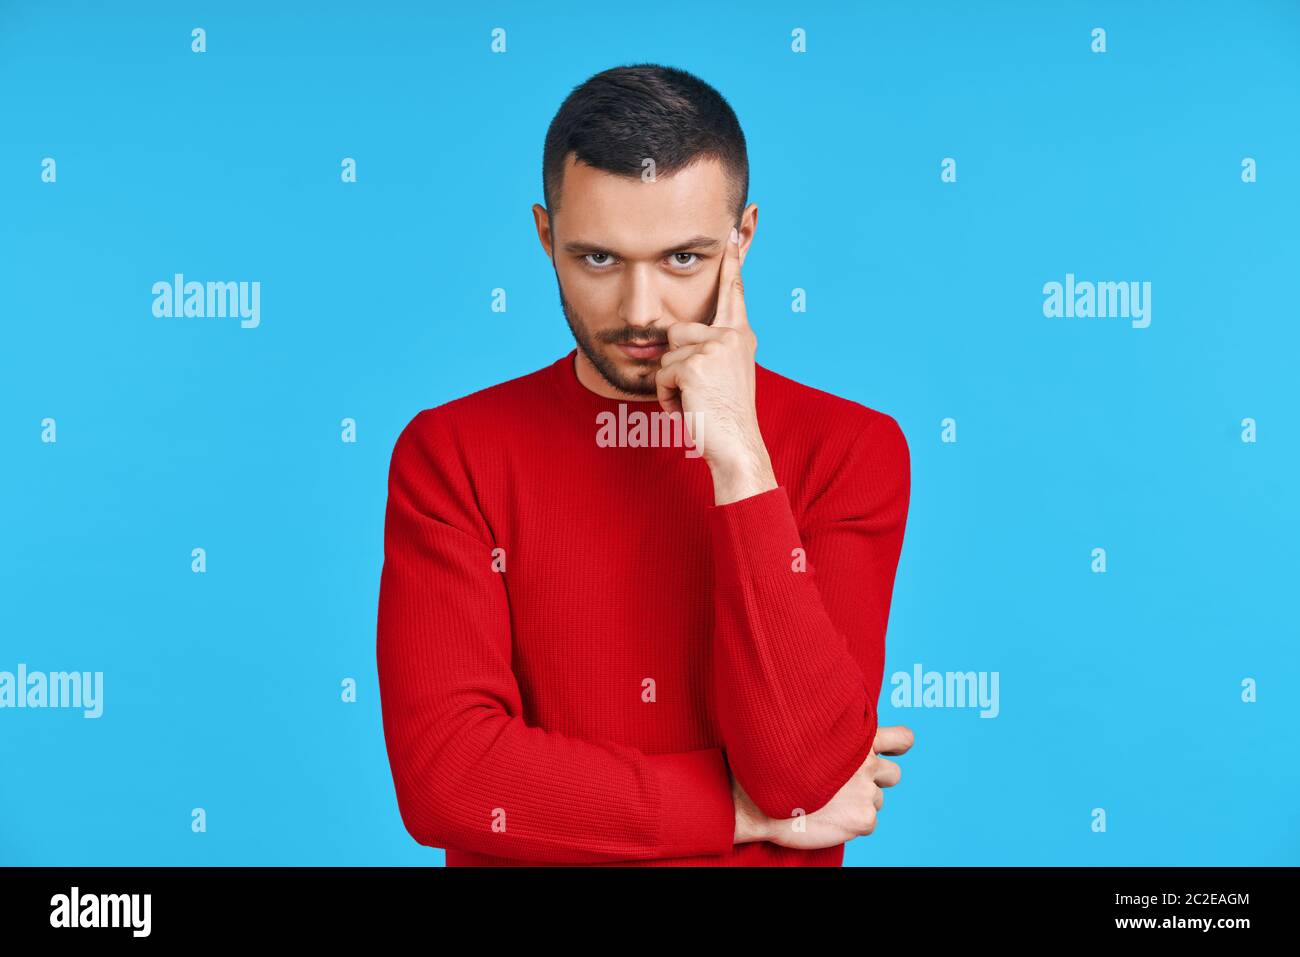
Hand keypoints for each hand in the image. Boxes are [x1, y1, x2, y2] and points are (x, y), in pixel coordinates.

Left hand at [655, 225, 776, 504]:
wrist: (737, 446)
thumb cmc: (725, 418)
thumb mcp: (723, 376)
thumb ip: (711, 350)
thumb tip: (677, 338)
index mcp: (740, 336)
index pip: (732, 293)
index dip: (730, 263)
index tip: (732, 231)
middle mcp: (732, 336)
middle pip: (676, 331)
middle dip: (675, 363)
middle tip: (699, 393)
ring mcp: (714, 348)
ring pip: (667, 354)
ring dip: (671, 383)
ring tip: (695, 402)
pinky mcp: (694, 363)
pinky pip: (662, 374)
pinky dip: (668, 397)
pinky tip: (690, 408)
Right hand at [733, 725, 915, 848]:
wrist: (758, 799)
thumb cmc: (772, 764)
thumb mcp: (804, 736)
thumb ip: (832, 738)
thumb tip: (839, 745)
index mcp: (854, 735)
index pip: (902, 738)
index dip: (898, 746)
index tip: (890, 751)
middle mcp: (866, 761)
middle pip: (893, 773)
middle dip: (877, 779)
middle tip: (849, 784)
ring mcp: (867, 790)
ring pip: (877, 799)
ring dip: (860, 801)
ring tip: (829, 802)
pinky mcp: (864, 818)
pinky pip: (869, 822)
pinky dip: (852, 823)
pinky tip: (829, 818)